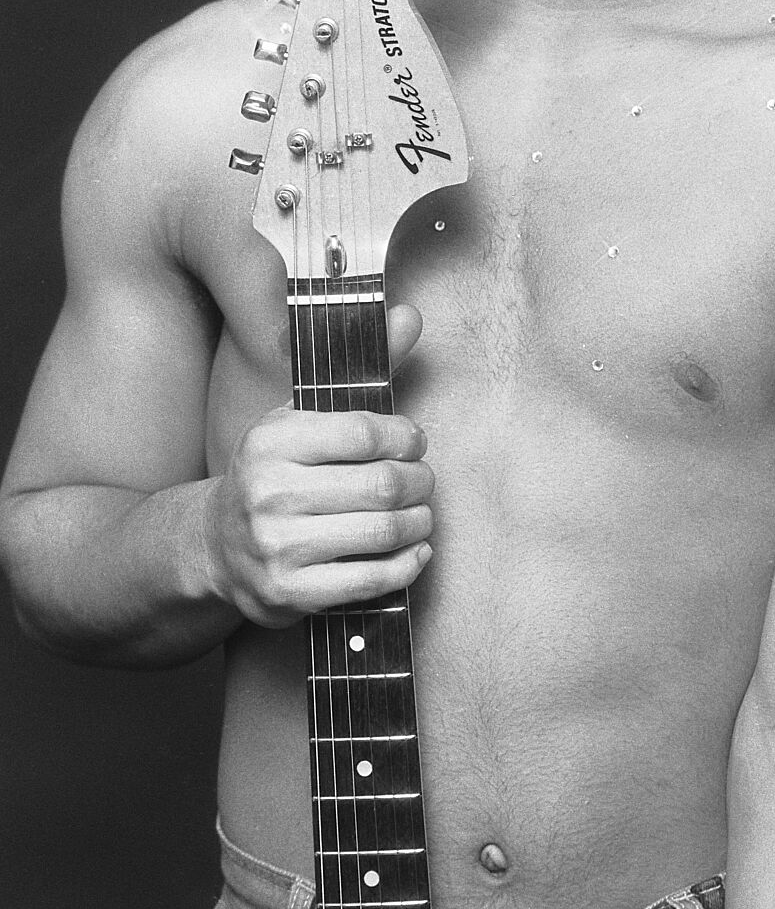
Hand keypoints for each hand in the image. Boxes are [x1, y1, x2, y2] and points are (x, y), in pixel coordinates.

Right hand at [203, 303, 433, 625]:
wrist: (217, 546)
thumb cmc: (277, 473)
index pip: (366, 432)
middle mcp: (270, 492)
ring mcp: (278, 547)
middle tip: (423, 482)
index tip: (415, 442)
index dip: (406, 437)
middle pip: (381, 485)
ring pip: (382, 532)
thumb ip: (361, 371)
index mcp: (273, 439)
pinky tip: (413, 551)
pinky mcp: (290, 594)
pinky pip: (370, 581)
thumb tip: (411, 314)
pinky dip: (406, 566)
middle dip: (419, 482)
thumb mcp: (303, 418)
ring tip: (420, 515)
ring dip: (419, 523)